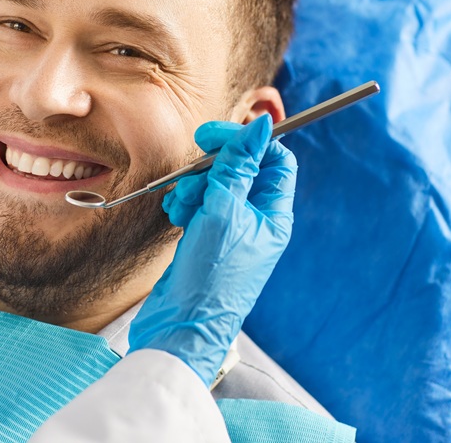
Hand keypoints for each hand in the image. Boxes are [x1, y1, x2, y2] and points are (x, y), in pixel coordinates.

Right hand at [127, 115, 296, 386]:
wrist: (182, 326)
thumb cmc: (210, 275)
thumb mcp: (224, 210)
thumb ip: (238, 165)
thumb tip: (259, 123)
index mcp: (274, 214)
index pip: (274, 159)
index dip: (246, 142)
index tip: (212, 136)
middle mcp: (257, 220)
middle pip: (241, 169)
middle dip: (213, 166)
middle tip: (193, 168)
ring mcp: (231, 230)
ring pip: (216, 185)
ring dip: (195, 185)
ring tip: (182, 205)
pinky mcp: (207, 238)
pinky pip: (200, 204)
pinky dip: (186, 202)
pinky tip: (176, 214)